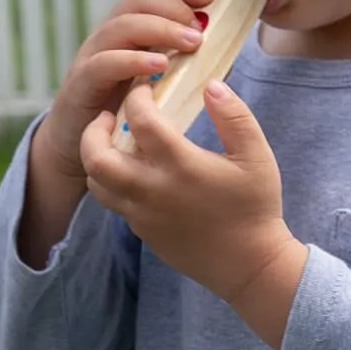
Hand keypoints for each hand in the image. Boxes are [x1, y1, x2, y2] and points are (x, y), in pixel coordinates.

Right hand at [38, 0, 214, 182]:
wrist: (81, 148)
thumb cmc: (126, 114)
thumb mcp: (160, 85)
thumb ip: (187, 67)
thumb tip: (227, 55)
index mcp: (130, 31)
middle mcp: (109, 36)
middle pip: (137, 0)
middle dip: (174, 5)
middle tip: (203, 25)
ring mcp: (92, 57)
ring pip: (121, 26)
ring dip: (160, 29)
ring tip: (192, 42)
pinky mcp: (81, 83)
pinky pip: (104, 63)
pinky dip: (133, 60)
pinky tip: (159, 66)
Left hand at [80, 75, 305, 337]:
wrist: (249, 265)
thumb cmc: (255, 207)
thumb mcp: (256, 156)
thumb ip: (234, 116)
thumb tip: (211, 84)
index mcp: (181, 166)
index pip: (141, 121)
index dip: (136, 97)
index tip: (145, 86)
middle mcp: (153, 191)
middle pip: (97, 157)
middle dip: (94, 129)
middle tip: (108, 115)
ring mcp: (142, 215)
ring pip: (96, 182)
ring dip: (95, 156)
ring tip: (111, 141)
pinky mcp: (141, 231)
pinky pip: (112, 201)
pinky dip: (111, 180)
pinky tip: (131, 168)